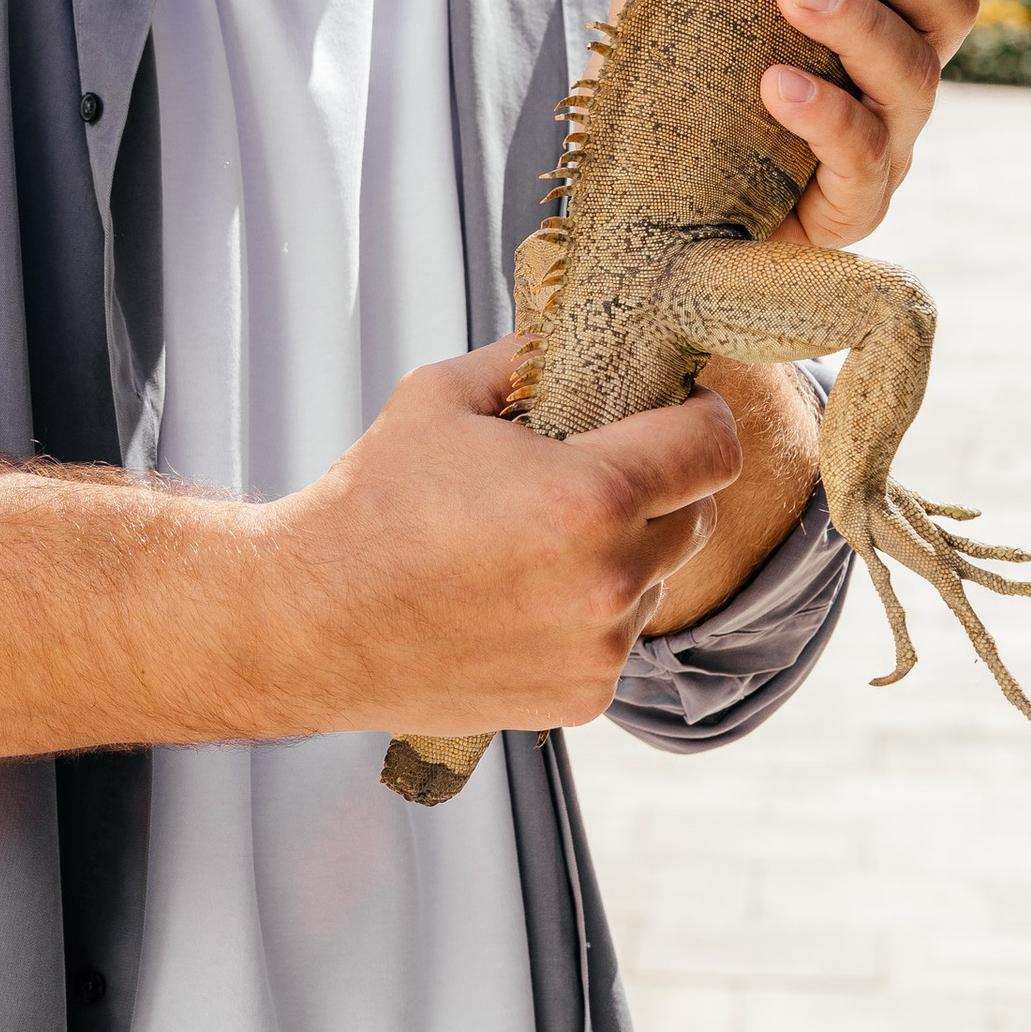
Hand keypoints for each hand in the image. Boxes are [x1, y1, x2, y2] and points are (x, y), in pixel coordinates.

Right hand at [274, 335, 740, 735]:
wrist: (316, 619)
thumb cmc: (372, 504)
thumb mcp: (440, 396)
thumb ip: (524, 357)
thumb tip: (576, 333)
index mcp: (587, 497)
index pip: (714, 448)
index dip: (704, 416)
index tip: (681, 408)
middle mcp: (610, 580)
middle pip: (696, 514)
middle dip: (658, 484)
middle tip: (589, 470)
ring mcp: (600, 648)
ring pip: (658, 579)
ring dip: (622, 553)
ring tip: (535, 542)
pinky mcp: (581, 697)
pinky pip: (619, 636)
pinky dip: (588, 611)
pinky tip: (520, 594)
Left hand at [621, 0, 1030, 250]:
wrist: (641, 208)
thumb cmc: (679, 89)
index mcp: (875, 14)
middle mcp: (896, 74)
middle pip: (945, 6)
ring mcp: (884, 142)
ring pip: (911, 78)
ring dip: (858, 25)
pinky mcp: (849, 207)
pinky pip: (860, 157)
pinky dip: (825, 116)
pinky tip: (778, 86)